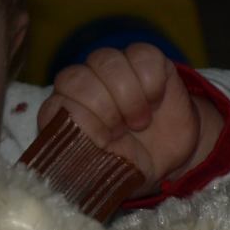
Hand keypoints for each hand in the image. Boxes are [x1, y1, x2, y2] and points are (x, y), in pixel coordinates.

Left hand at [39, 44, 222, 195]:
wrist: (171, 158)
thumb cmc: (128, 166)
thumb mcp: (104, 175)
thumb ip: (81, 161)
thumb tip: (69, 151)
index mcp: (63, 113)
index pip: (57, 102)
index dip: (83, 120)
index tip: (104, 142)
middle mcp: (82, 85)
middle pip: (77, 77)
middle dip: (105, 108)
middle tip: (124, 130)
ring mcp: (111, 68)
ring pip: (107, 60)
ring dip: (129, 95)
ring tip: (140, 120)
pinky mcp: (143, 59)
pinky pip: (142, 54)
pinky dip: (152, 81)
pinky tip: (156, 100)